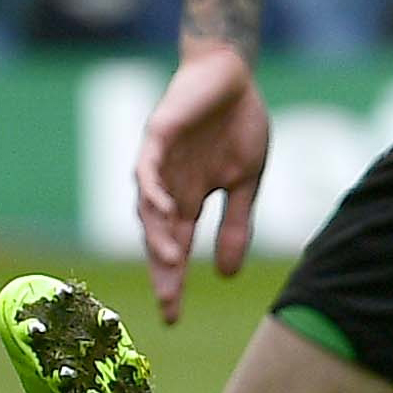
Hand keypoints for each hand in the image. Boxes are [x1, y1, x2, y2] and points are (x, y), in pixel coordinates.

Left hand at [133, 38, 272, 322]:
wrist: (230, 75)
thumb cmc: (236, 125)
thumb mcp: (245, 181)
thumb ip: (236, 224)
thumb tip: (229, 274)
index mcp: (188, 200)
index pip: (176, 248)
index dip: (172, 280)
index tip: (173, 317)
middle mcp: (167, 187)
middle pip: (157, 236)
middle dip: (161, 270)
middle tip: (167, 303)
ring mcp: (158, 163)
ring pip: (148, 207)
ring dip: (157, 234)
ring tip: (169, 263)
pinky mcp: (156, 136)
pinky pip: (148, 168)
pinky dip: (152, 190)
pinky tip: (162, 211)